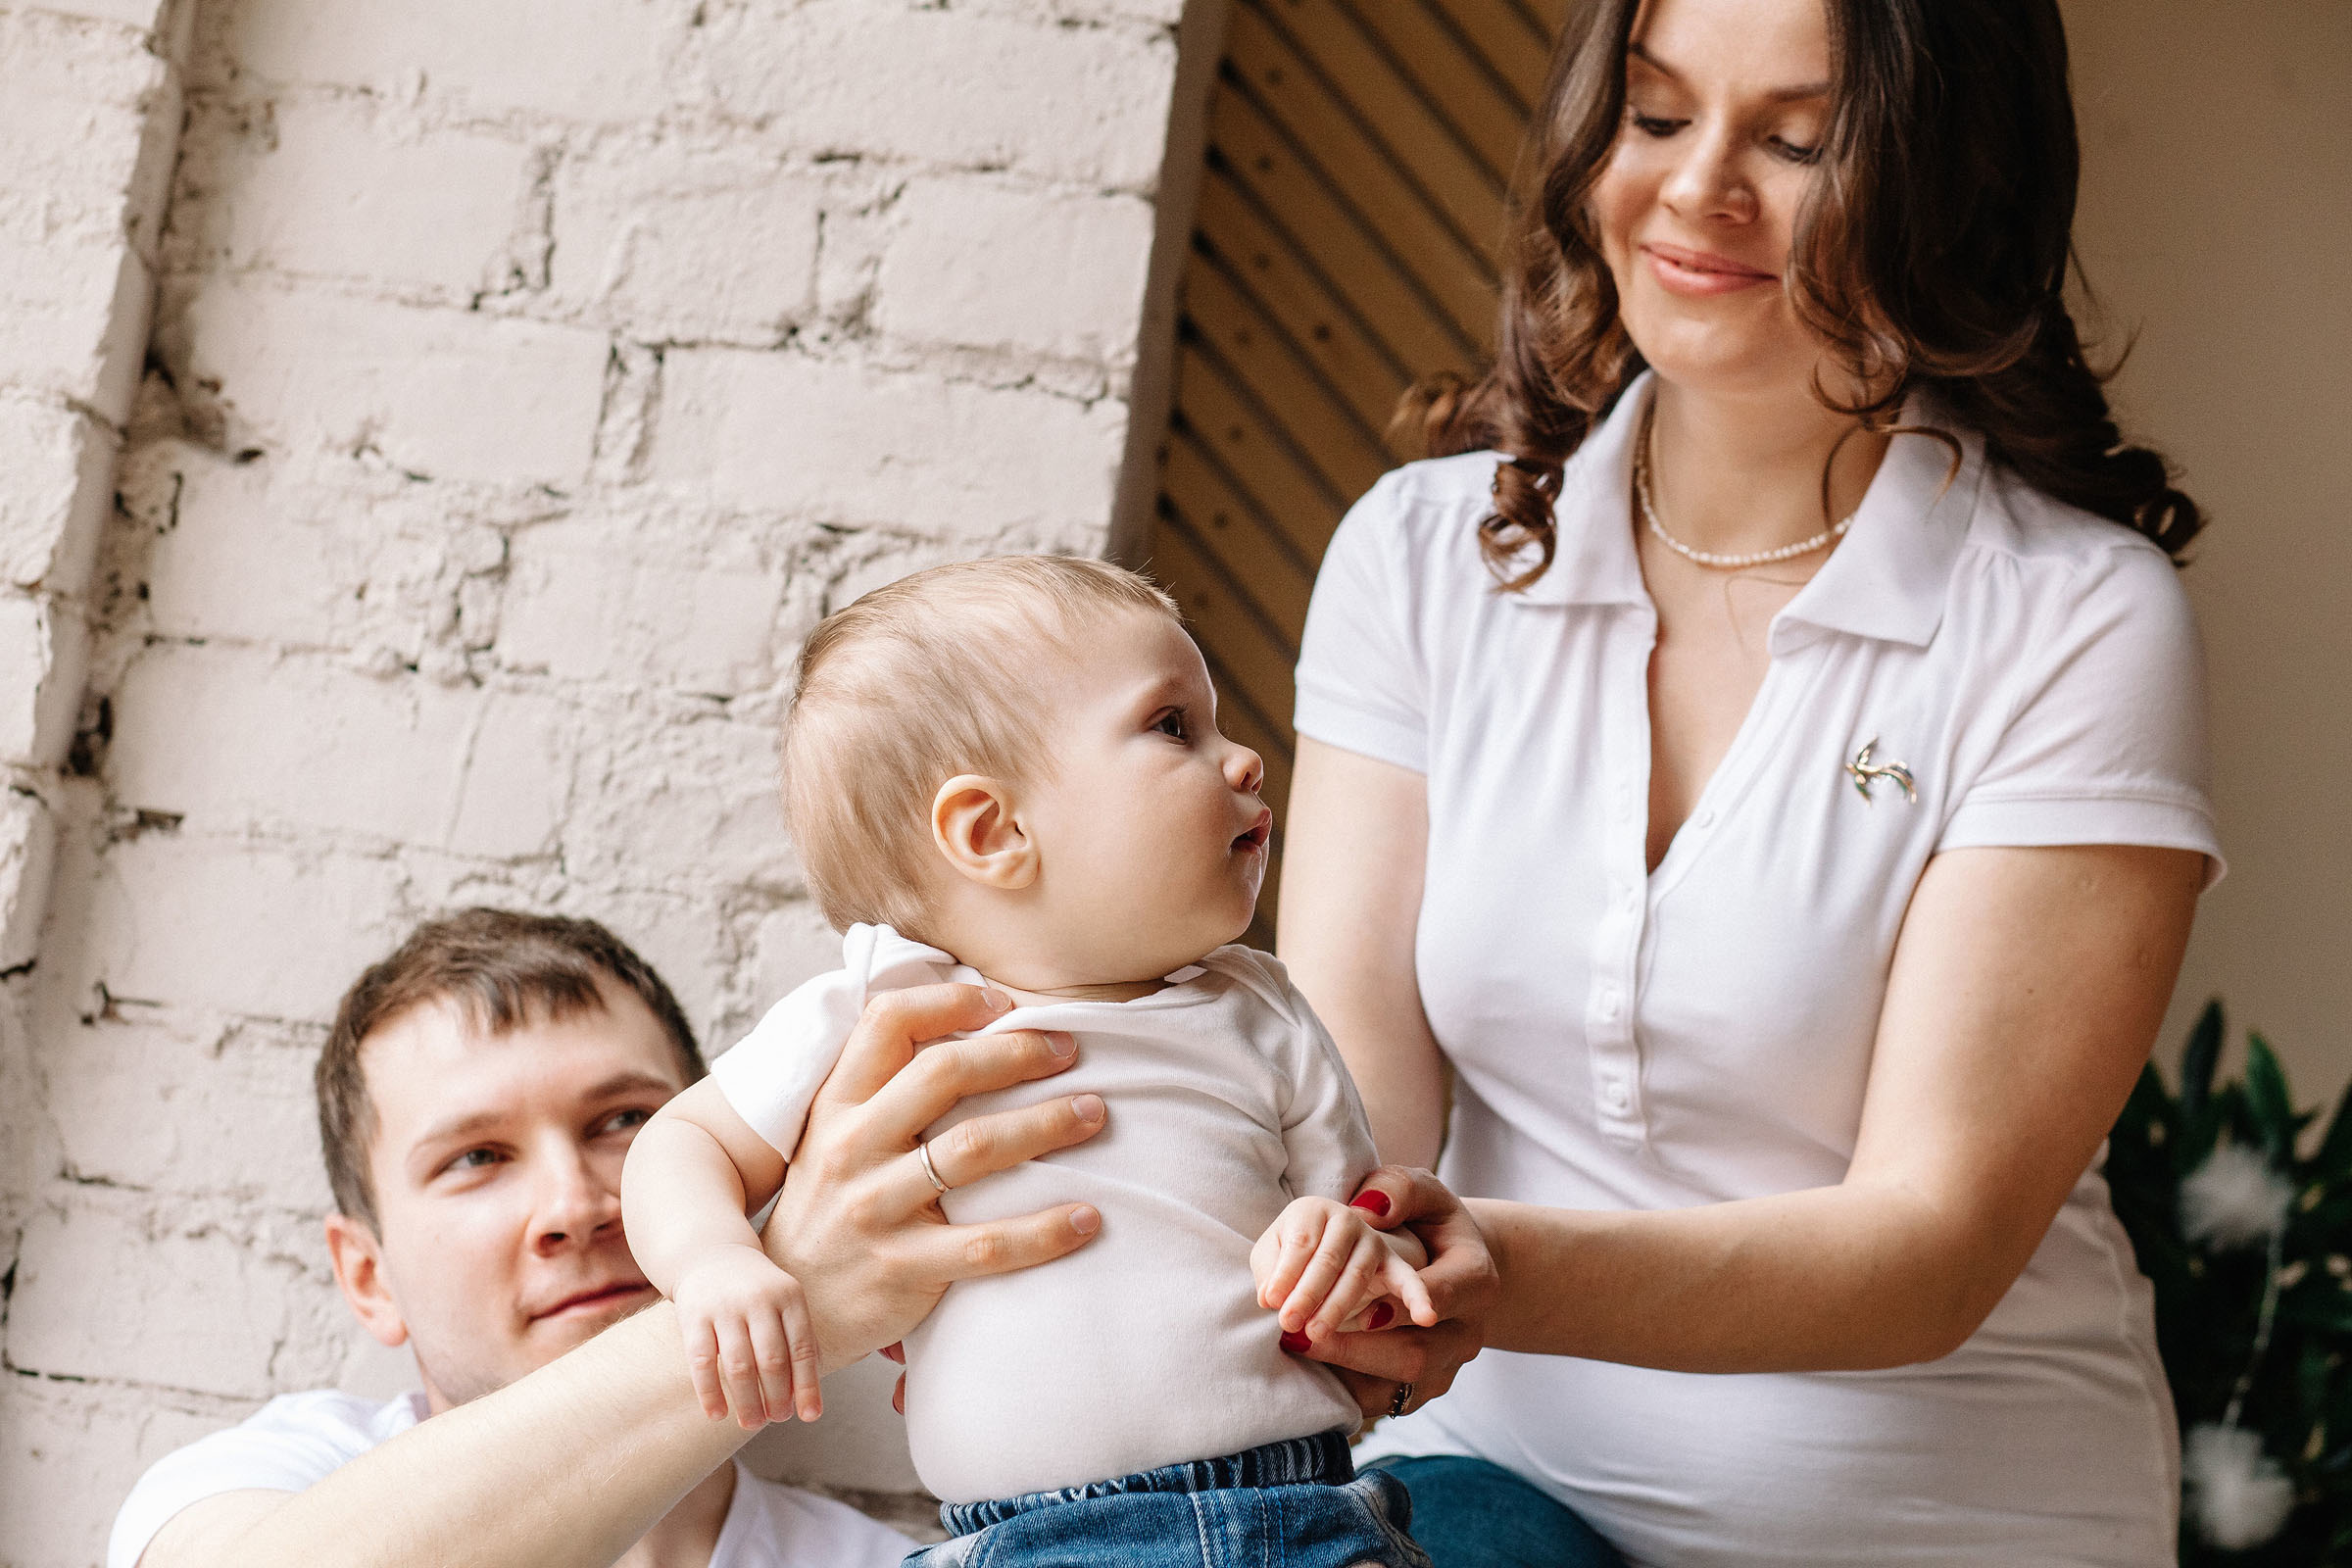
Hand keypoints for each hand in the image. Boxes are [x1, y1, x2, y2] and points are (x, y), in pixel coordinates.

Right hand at [672, 1243, 819, 1428]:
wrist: (710, 1255)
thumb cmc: (757, 1292)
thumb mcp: (785, 1302)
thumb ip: (799, 1339)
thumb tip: (810, 1393)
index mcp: (789, 1296)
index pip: (803, 1348)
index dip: (808, 1386)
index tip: (810, 1416)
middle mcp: (759, 1299)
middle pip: (772, 1360)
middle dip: (777, 1397)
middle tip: (778, 1418)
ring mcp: (724, 1307)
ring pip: (739, 1365)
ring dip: (748, 1401)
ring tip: (753, 1423)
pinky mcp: (693, 1316)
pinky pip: (702, 1362)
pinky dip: (710, 1393)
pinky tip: (717, 1415)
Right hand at [761, 983, 1107, 1375]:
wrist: (791, 1306)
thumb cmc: (830, 1208)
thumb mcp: (833, 1137)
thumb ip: (884, 1089)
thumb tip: (967, 1027)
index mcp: (838, 1105)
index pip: (888, 1022)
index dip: (951, 1001)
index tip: (1006, 1004)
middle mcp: (852, 1147)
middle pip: (943, 1074)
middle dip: (1018, 1053)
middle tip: (1070, 1051)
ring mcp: (876, 1208)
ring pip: (975, 1149)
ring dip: (1046, 1125)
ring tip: (1094, 1114)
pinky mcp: (904, 1267)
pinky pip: (988, 1244)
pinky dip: (1044, 1230)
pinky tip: (1087, 1219)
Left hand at [1253, 1196, 1435, 1343]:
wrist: (1329, 1247)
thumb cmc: (1292, 1256)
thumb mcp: (1272, 1254)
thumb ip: (1269, 1271)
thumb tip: (1270, 1297)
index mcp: (1312, 1210)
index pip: (1299, 1243)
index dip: (1283, 1273)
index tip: (1270, 1302)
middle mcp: (1346, 1218)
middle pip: (1327, 1259)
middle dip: (1307, 1294)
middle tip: (1288, 1323)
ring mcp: (1373, 1241)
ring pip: (1356, 1276)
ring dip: (1336, 1307)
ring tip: (1316, 1334)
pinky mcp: (1394, 1264)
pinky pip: (1407, 1281)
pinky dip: (1418, 1298)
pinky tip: (1425, 1317)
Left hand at [1288, 1167, 1496, 1420]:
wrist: (1450, 1271)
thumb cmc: (1431, 1226)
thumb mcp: (1425, 1195)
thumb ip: (1400, 1190)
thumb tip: (1368, 1210)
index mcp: (1475, 1280)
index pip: (1442, 1297)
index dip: (1400, 1304)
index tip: (1356, 1305)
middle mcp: (1466, 1333)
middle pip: (1417, 1355)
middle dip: (1358, 1347)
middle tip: (1305, 1332)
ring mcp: (1446, 1368)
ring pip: (1400, 1388)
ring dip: (1348, 1373)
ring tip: (1300, 1349)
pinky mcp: (1420, 1391)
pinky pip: (1385, 1403)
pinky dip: (1347, 1390)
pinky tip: (1312, 1372)